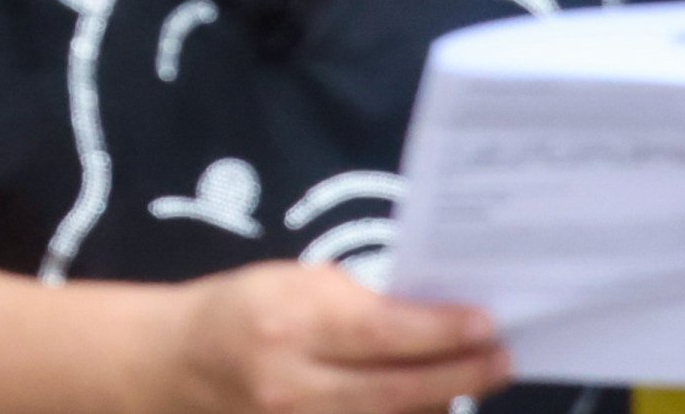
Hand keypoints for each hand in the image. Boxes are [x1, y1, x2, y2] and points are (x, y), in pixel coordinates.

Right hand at [158, 263, 507, 413]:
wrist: (181, 364)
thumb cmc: (243, 309)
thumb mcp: (294, 282)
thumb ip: (360, 302)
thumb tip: (433, 318)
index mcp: (289, 324)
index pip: (380, 333)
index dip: (440, 332)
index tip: (486, 323)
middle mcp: (294, 385)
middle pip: (397, 391)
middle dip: (460, 375)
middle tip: (503, 358)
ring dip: (441, 401)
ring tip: (474, 376)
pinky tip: (430, 402)